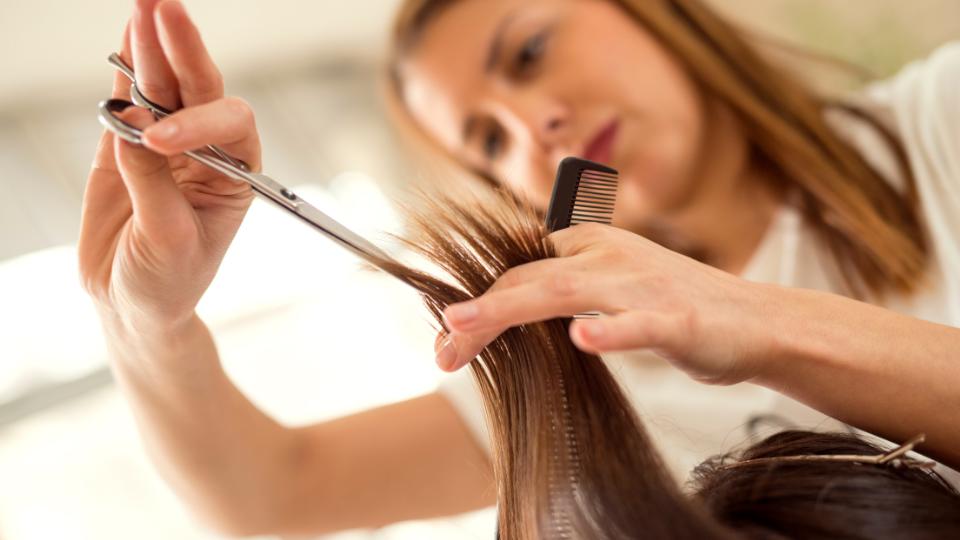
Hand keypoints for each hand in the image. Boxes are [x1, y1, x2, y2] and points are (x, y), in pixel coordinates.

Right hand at [79, 0, 259, 329]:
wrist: (133, 303)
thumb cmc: (167, 282)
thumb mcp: (167, 240)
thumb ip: (153, 183)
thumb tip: (134, 124)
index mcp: (236, 175)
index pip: (229, 127)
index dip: (197, 123)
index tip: (157, 141)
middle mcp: (208, 152)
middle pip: (200, 90)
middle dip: (183, 51)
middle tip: (164, 7)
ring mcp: (167, 144)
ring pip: (163, 87)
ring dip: (152, 48)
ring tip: (144, 6)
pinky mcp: (126, 145)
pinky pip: (129, 97)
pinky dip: (126, 65)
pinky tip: (129, 30)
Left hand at [434, 223, 775, 384]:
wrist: (756, 321)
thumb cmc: (674, 308)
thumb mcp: (609, 286)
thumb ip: (561, 287)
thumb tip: (502, 304)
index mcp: (588, 246)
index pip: (517, 273)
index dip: (475, 305)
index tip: (444, 342)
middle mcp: (608, 256)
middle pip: (527, 281)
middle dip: (476, 315)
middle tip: (438, 353)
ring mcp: (642, 286)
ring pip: (565, 293)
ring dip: (509, 311)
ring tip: (464, 326)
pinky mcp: (678, 319)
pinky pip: (639, 324)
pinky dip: (610, 331)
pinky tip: (581, 339)